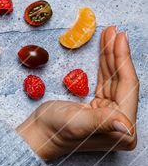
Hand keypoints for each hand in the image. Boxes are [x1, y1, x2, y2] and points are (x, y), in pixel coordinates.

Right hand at [17, 27, 137, 160]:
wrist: (38, 135)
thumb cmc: (55, 131)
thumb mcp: (78, 124)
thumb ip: (102, 123)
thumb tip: (126, 128)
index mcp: (123, 129)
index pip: (127, 86)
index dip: (124, 60)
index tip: (120, 37)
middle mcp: (121, 123)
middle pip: (122, 80)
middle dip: (117, 53)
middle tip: (114, 30)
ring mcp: (111, 115)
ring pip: (114, 78)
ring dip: (111, 55)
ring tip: (109, 34)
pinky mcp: (100, 109)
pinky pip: (106, 81)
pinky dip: (104, 64)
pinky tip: (105, 50)